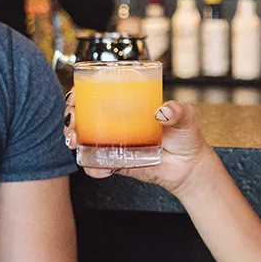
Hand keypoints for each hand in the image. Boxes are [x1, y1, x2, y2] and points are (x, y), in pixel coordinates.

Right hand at [66, 96, 220, 194]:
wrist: (190, 166)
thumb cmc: (185, 135)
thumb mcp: (185, 116)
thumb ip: (177, 111)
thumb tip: (163, 112)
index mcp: (127, 106)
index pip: (96, 95)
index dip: (79, 94)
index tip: (75, 96)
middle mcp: (115, 124)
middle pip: (82, 117)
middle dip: (70, 118)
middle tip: (73, 122)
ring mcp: (114, 144)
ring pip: (84, 140)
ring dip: (73, 140)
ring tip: (76, 142)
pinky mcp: (118, 164)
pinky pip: (98, 166)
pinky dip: (93, 167)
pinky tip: (101, 167)